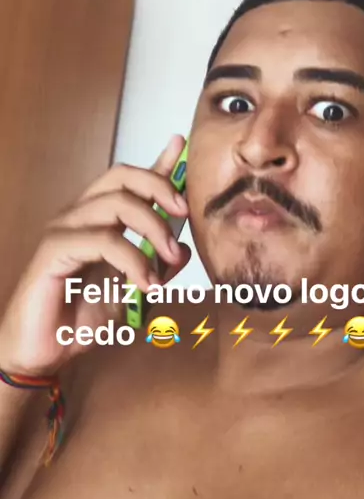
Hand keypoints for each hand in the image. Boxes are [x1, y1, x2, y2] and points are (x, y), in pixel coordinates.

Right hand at [0, 135, 190, 376]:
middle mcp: (79, 216)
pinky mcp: (52, 250)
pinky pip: (102, 240)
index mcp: (97, 220)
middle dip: (160, 187)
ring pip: (116, 203)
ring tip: (169, 259)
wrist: (43, 353)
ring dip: (153, 228)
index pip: (128, 180)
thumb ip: (155, 266)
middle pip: (122, 176)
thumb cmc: (80, 320)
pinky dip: (132, 259)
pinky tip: (145, 283)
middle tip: (184, 214)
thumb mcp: (131, 291)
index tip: (182, 145)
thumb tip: (183, 248)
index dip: (157, 162)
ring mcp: (63, 230)